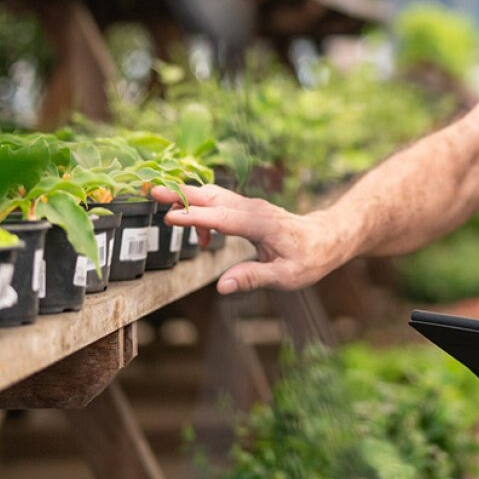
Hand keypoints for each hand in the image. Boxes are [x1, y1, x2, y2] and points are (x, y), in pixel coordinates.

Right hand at [151, 184, 343, 294]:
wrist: (326, 238)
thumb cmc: (309, 258)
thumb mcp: (286, 277)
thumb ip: (253, 278)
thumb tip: (222, 287)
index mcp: (262, 224)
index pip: (222, 218)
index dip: (194, 218)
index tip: (169, 219)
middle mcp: (253, 209)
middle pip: (212, 196)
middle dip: (182, 194)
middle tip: (152, 192)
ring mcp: (250, 205)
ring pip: (213, 195)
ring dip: (187, 199)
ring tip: (164, 211)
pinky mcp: (247, 208)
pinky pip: (218, 203)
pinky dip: (201, 211)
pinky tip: (202, 238)